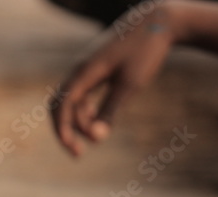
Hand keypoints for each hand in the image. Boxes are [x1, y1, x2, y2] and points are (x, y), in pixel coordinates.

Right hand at [51, 5, 177, 155]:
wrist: (157, 22)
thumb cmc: (144, 51)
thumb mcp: (129, 84)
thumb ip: (110, 111)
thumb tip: (96, 138)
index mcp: (83, 72)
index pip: (61, 105)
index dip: (63, 130)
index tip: (74, 149)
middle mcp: (78, 71)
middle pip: (59, 106)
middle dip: (66, 130)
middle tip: (78, 154)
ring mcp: (85, 70)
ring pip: (71, 103)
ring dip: (80, 123)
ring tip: (98, 137)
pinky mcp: (95, 71)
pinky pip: (82, 96)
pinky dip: (87, 112)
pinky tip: (99, 122)